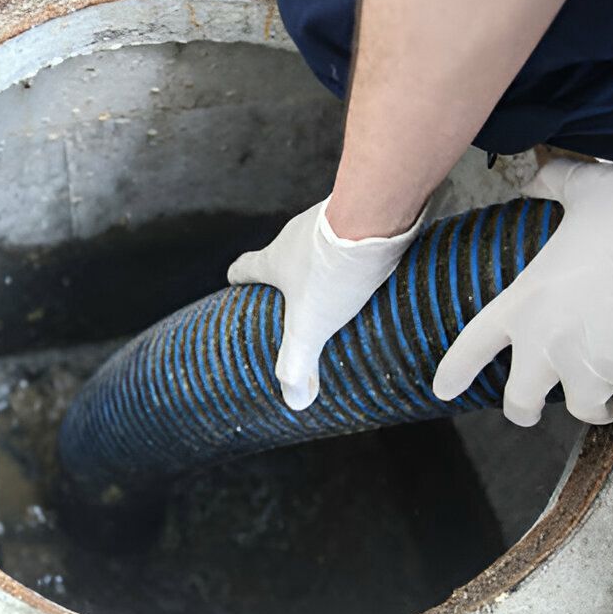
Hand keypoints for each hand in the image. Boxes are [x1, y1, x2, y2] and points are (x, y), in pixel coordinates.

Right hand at [227, 197, 422, 409]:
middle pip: (283, 255)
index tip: (236, 286)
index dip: (238, 279)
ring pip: (320, 243)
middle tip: (299, 301)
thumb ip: (298, 363)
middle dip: (288, 277)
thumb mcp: (310, 326)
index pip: (244, 268)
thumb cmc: (332, 270)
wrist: (375, 216)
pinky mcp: (361, 212)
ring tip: (344, 289)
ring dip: (327, 263)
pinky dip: (358, 250)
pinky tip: (377, 270)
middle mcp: (296, 235)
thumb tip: (295, 401)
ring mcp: (328, 220)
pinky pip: (354, 233)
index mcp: (274, 259)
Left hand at [433, 142, 612, 426]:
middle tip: (535, 409)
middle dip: (525, 410)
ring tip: (606, 396)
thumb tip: (534, 177)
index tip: (444, 389)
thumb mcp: (583, 190)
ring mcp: (593, 364)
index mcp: (526, 301)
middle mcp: (550, 341)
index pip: (473, 345)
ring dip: (596, 406)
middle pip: (520, 401)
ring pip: (584, 410)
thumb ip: (552, 187)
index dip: (456, 371)